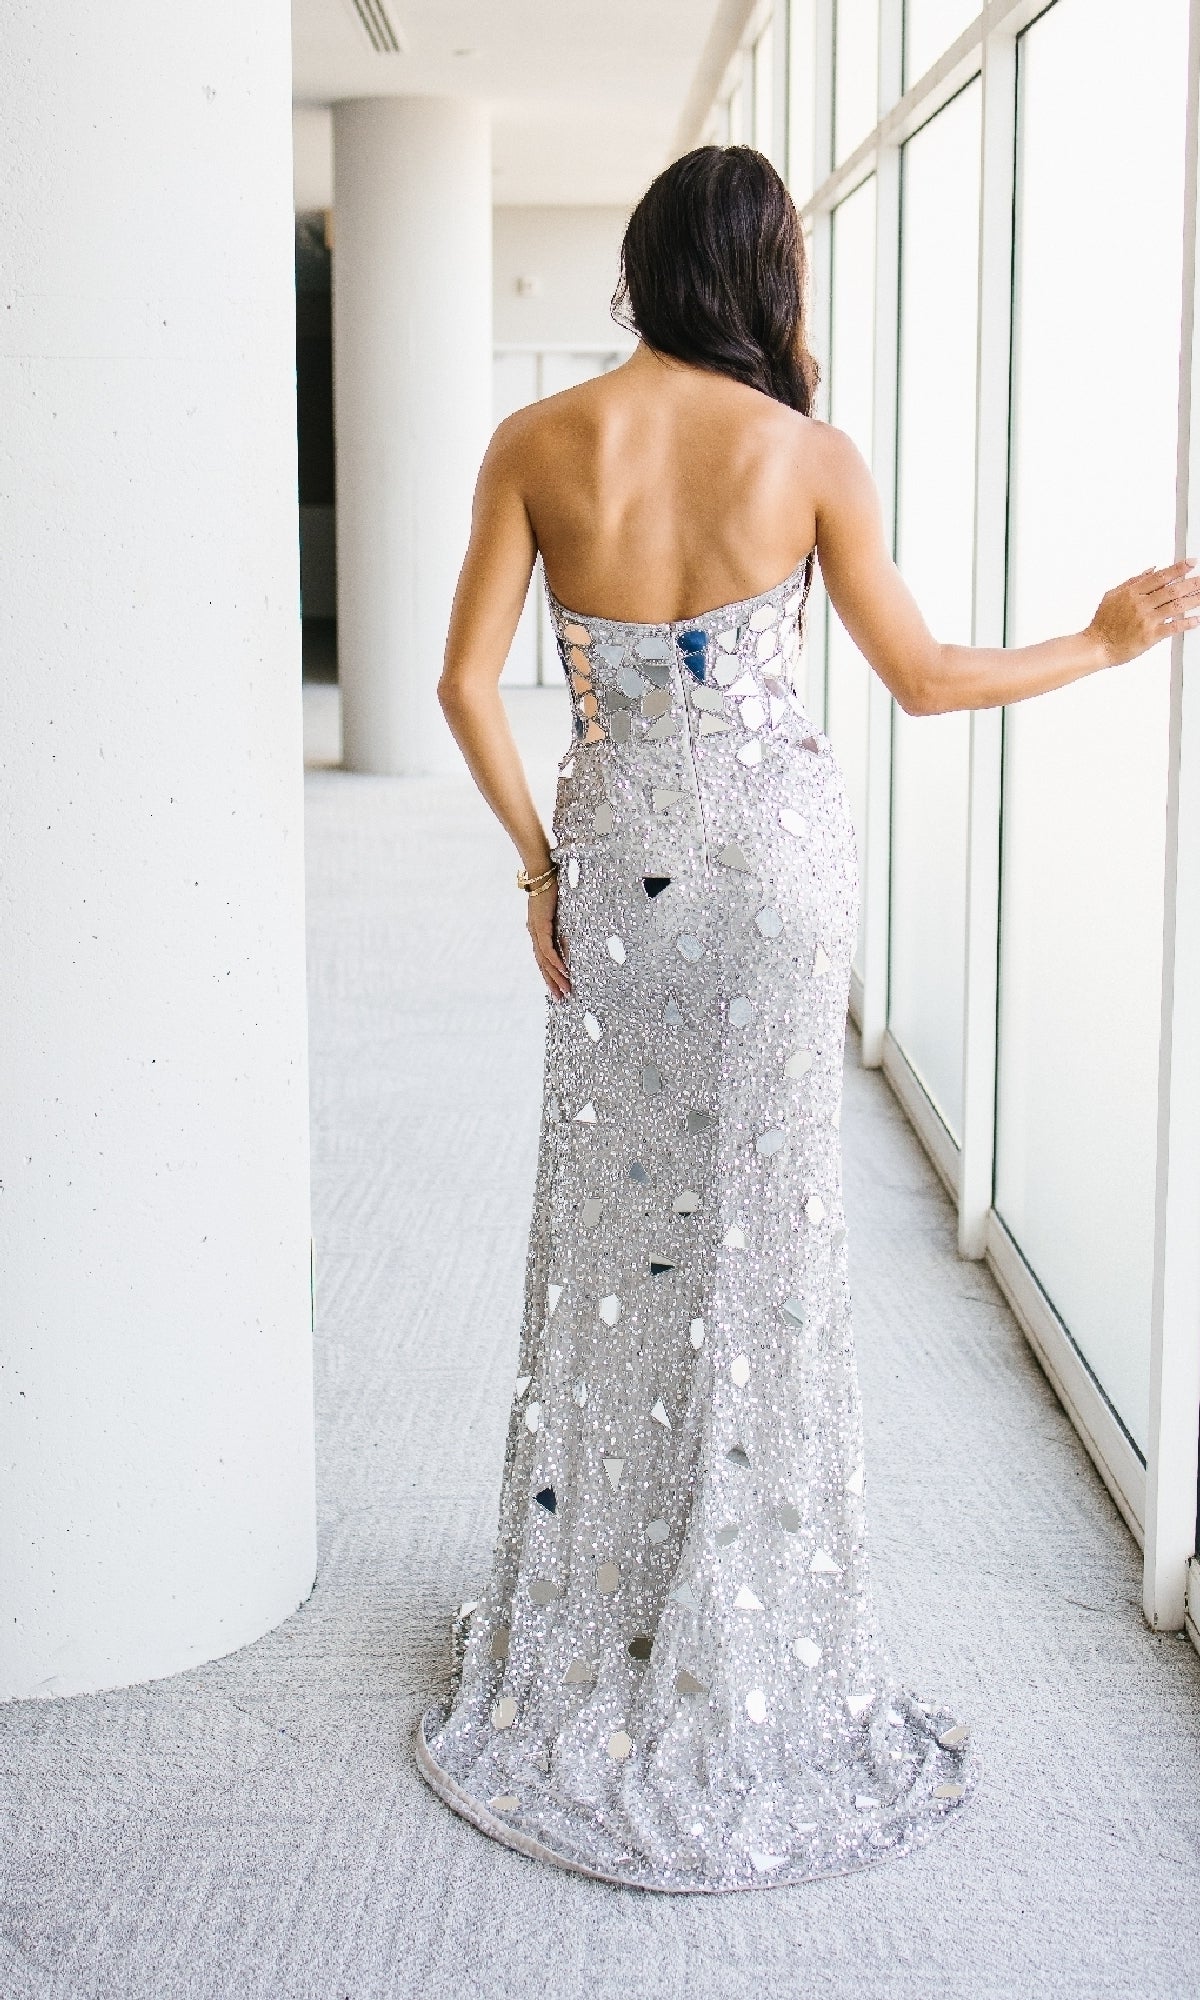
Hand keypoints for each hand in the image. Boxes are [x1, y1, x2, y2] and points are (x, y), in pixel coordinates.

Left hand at [527, 879, 570, 998]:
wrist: (542, 872)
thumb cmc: (550, 886)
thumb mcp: (558, 909)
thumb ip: (561, 923)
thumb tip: (569, 934)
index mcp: (538, 930)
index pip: (543, 958)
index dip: (550, 974)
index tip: (558, 988)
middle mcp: (535, 933)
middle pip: (543, 964)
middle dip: (552, 982)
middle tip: (561, 998)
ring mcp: (536, 930)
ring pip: (545, 960)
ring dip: (556, 976)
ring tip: (564, 990)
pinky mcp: (541, 925)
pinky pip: (548, 949)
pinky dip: (555, 961)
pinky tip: (563, 971)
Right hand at [1088, 559, 1199, 666]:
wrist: (1096, 646)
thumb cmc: (1102, 624)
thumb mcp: (1112, 595)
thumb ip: (1132, 581)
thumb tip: (1151, 570)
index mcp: (1132, 592)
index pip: (1160, 576)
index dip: (1178, 568)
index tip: (1191, 563)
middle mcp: (1140, 604)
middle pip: (1172, 589)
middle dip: (1192, 583)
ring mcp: (1146, 620)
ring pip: (1176, 606)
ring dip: (1193, 600)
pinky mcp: (1150, 636)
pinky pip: (1173, 627)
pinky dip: (1186, 623)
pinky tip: (1196, 620)